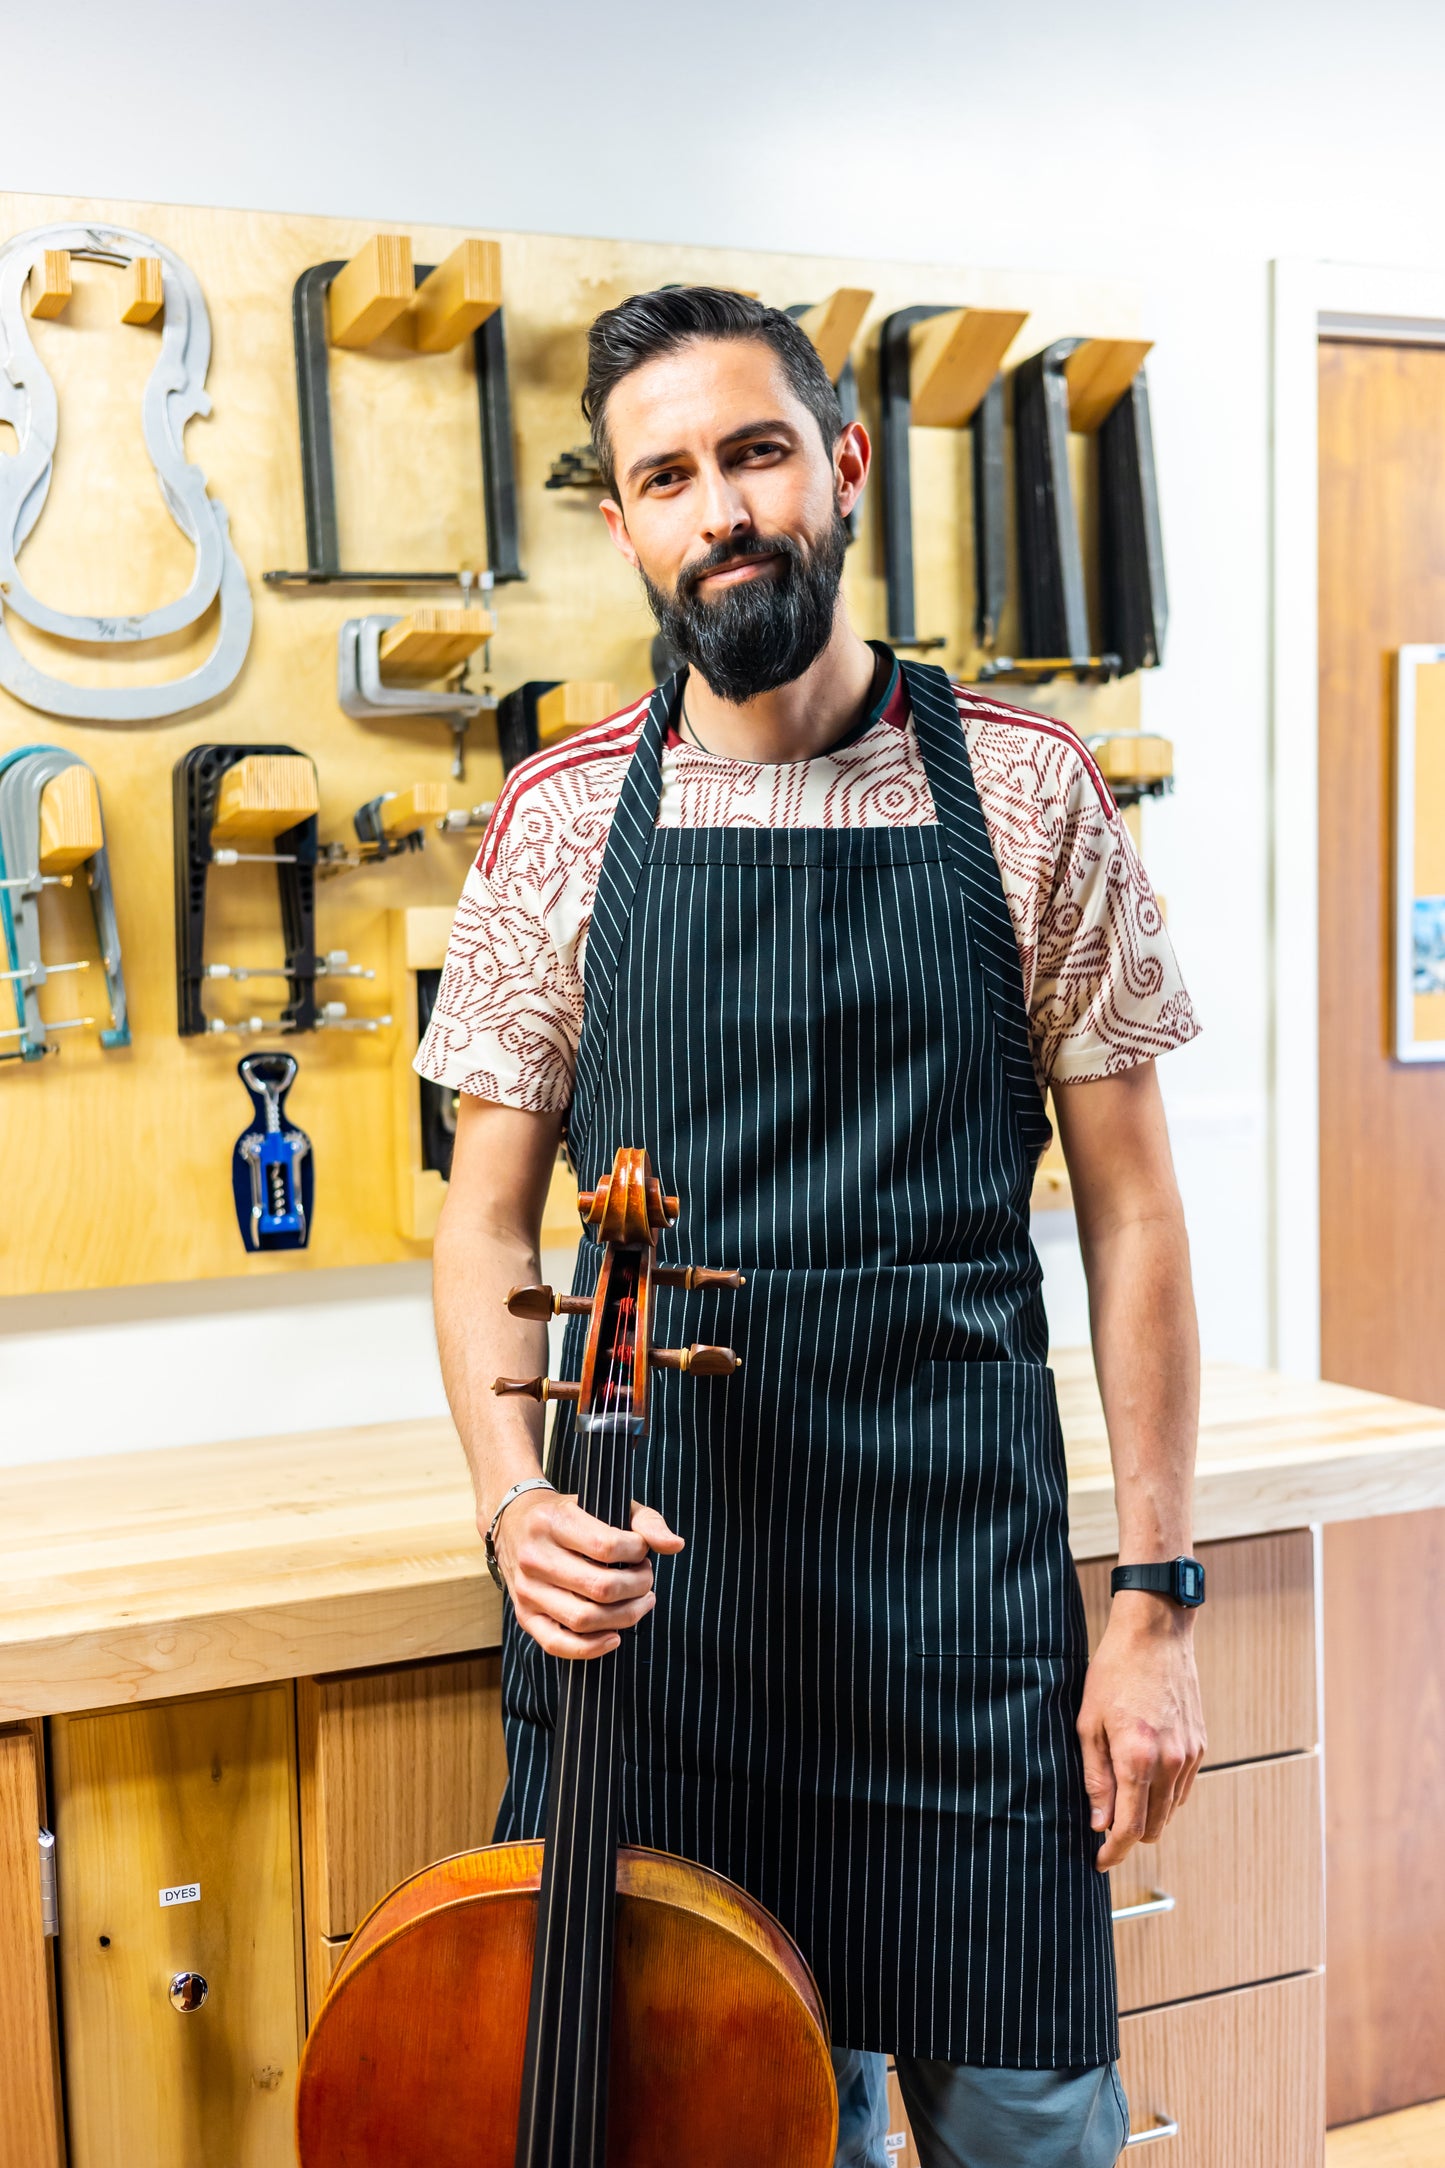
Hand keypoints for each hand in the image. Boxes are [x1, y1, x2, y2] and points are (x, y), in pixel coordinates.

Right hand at [492, 1489, 684, 1658]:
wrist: (513, 1522)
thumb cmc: (569, 1513)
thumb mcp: (606, 1503)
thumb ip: (645, 1521)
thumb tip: (675, 1546)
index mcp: (554, 1522)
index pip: (607, 1546)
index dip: (637, 1553)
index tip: (642, 1550)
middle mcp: (535, 1557)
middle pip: (600, 1588)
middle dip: (637, 1586)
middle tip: (646, 1578)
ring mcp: (527, 1590)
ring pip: (583, 1619)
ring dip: (624, 1616)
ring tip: (640, 1602)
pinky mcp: (524, 1616)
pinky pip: (558, 1644)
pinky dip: (591, 1648)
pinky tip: (615, 1637)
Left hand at [1077, 1594, 1206, 1869]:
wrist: (1155, 1634)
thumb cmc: (1113, 1672)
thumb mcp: (1088, 1723)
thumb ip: (1095, 1777)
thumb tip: (1099, 1823)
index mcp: (1138, 1758)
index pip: (1130, 1828)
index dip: (1114, 1852)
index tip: (1100, 1861)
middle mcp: (1170, 1763)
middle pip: (1155, 1827)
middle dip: (1130, 1837)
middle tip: (1105, 1828)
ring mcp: (1190, 1755)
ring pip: (1171, 1810)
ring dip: (1148, 1815)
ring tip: (1122, 1798)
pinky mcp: (1200, 1745)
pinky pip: (1183, 1788)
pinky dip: (1164, 1795)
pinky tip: (1144, 1778)